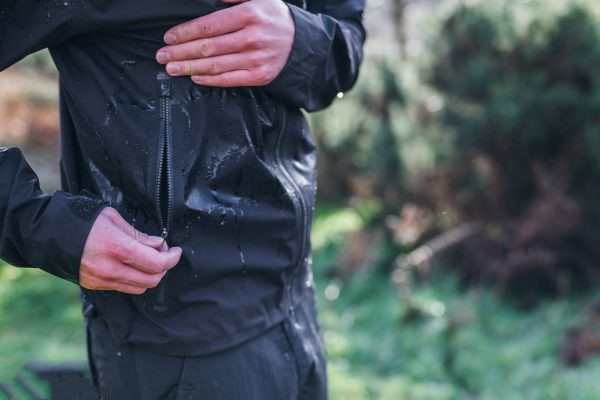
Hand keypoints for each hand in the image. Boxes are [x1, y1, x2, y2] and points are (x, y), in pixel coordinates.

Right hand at [79, 207, 181, 294]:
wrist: (48, 235)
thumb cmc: (83, 220)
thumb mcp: (113, 218)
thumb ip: (138, 235)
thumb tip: (158, 244)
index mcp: (117, 248)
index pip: (156, 263)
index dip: (172, 258)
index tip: (176, 251)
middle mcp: (111, 268)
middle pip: (152, 280)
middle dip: (164, 267)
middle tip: (163, 252)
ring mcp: (102, 280)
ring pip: (140, 287)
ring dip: (151, 275)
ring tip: (148, 258)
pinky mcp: (95, 286)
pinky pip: (125, 288)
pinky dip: (136, 279)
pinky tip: (133, 265)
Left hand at [156, 0, 294, 86]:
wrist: (300, 41)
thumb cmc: (272, 16)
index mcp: (249, 15)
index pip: (209, 26)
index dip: (185, 33)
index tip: (168, 37)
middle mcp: (252, 38)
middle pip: (208, 48)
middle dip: (181, 52)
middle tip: (162, 56)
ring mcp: (257, 59)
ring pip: (216, 65)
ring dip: (189, 68)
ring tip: (172, 68)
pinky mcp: (260, 76)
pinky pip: (230, 79)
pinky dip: (210, 80)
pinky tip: (195, 77)